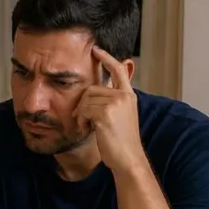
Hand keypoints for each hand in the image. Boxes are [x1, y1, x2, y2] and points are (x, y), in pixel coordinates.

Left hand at [73, 46, 146, 174]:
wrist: (128, 159)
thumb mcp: (118, 117)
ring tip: (86, 127)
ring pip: (85, 100)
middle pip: (90, 89)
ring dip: (80, 115)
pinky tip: (85, 131)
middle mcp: (124, 96)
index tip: (96, 49)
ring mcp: (115, 103)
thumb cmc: (120, 141)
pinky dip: (80, 121)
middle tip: (82, 121)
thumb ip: (109, 103)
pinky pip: (83, 110)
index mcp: (128, 96)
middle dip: (82, 105)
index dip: (106, 58)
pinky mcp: (105, 112)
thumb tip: (89, 95)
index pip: (118, 70)